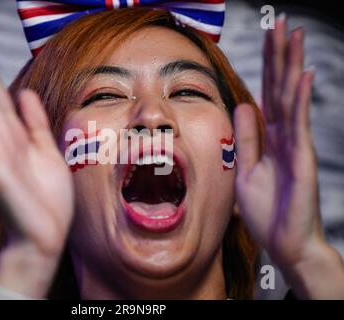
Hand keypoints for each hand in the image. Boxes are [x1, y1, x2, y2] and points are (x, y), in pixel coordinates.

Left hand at [233, 15, 343, 297]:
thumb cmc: (267, 210)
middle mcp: (284, 136)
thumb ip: (246, 138)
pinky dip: (299, 99)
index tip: (267, 38)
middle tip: (281, 22)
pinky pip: (298, 124)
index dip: (266, 67)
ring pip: (291, 98)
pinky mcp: (302, 159)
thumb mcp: (245, 169)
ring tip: (292, 35)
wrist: (284, 242)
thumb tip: (244, 105)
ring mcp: (295, 145)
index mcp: (269, 138)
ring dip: (290, 66)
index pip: (267, 94)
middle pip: (280, 87)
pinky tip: (300, 75)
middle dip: (279, 55)